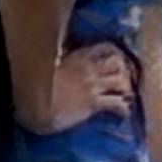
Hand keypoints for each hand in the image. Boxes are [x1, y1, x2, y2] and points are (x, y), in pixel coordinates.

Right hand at [19, 43, 134, 135]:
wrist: (34, 107)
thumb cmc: (36, 89)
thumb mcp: (50, 68)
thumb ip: (63, 62)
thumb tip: (66, 60)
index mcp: (77, 58)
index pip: (104, 48)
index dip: (115, 53)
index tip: (119, 61)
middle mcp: (88, 69)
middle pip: (118, 63)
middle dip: (125, 71)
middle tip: (125, 80)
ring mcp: (92, 86)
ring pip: (121, 81)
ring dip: (126, 89)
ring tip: (125, 96)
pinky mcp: (93, 103)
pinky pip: (117, 104)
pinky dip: (124, 108)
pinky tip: (123, 113)